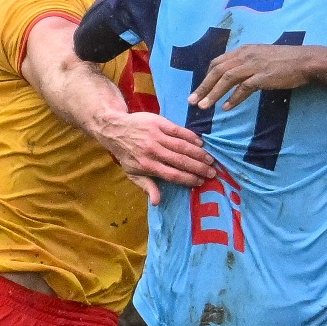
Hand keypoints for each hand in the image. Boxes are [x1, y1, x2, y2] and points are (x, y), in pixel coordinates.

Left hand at [90, 112, 214, 203]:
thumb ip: (146, 186)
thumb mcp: (132, 173)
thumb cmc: (126, 153)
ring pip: (182, 146)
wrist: (114, 128)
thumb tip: (157, 202)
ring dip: (198, 153)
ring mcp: (156, 136)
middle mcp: (153, 151)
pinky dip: (191, 137)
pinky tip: (200, 143)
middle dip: (198, 168)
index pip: (173, 175)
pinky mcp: (159, 123)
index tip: (200, 182)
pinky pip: (178, 131)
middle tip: (212, 172)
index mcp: (148, 166)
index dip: (188, 179)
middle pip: (181, 161)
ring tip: (210, 159)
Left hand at [191, 41, 318, 113]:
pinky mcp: (264, 76)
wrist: (306, 60)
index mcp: (244, 50)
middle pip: (217, 70)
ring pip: (227, 79)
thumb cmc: (286, 61)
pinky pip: (244, 88)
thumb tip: (237, 78)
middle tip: (192, 101)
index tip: (200, 89)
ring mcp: (254, 65)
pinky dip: (233, 98)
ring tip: (204, 107)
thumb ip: (248, 64)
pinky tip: (226, 108)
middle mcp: (246, 55)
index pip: (218, 62)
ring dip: (213, 93)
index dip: (206, 76)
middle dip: (203, 86)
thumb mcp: (262, 57)